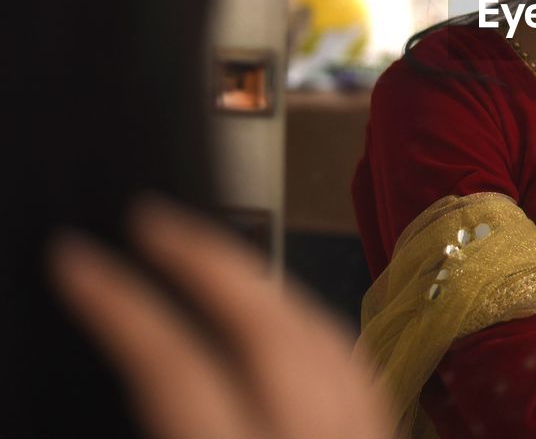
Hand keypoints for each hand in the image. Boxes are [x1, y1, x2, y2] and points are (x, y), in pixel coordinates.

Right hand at [47, 198, 393, 438]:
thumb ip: (162, 417)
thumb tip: (134, 359)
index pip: (176, 365)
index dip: (120, 304)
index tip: (78, 259)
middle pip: (268, 323)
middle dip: (207, 257)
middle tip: (152, 220)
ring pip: (322, 334)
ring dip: (263, 284)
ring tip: (211, 258)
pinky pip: (355, 368)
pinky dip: (312, 327)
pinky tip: (285, 319)